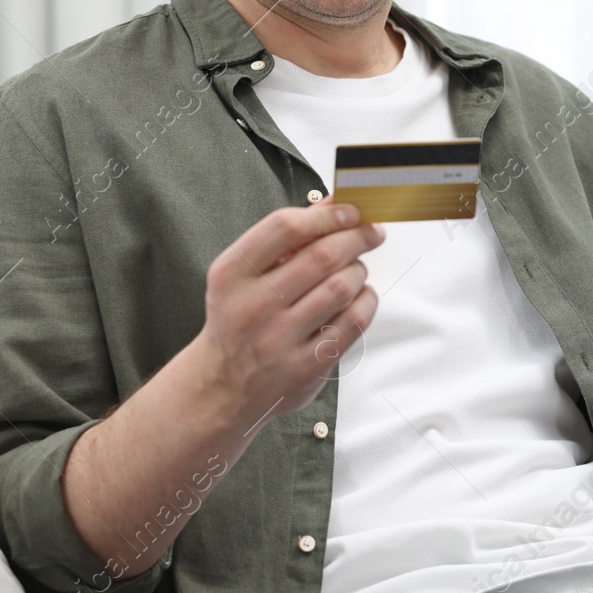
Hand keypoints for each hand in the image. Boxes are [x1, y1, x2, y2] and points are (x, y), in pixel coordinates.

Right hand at [196, 200, 384, 422]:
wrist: (221, 387)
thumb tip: (334, 205)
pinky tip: (360, 296)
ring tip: (356, 269)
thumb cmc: (238, 318)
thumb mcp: (241, 274)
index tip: (350, 211)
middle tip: (370, 233)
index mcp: (232, 274)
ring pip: (342, 287)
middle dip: (356, 237)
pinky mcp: (306, 366)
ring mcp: (280, 339)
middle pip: (322, 256)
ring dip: (359, 270)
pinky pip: (352, 322)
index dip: (327, 215)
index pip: (286, 228)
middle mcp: (254, 305)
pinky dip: (366, 301)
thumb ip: (285, 239)